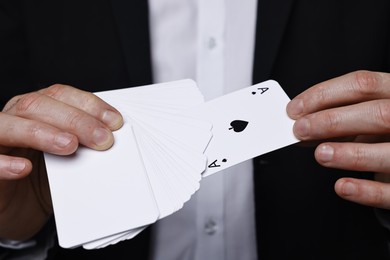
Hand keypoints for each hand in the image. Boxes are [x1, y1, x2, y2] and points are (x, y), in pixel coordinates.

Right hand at [0, 84, 122, 239]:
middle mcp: (13, 119)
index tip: (115, 122)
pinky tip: (24, 168)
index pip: (60, 95)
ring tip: (69, 146)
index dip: (88, 104)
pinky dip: (3, 163)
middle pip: (37, 105)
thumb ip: (83, 146)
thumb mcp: (70, 159)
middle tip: (102, 139)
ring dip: (41, 133)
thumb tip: (113, 140)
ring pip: (8, 125)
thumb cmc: (45, 177)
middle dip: (75, 120)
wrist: (19, 209)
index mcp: (36, 110)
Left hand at [286, 70, 389, 208]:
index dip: (325, 94)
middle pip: (378, 113)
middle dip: (334, 121)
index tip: (295, 109)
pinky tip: (342, 186)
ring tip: (321, 154)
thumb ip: (339, 121)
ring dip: (351, 153)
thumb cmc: (384, 136)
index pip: (364, 85)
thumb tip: (302, 126)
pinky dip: (366, 191)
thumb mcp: (366, 120)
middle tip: (301, 130)